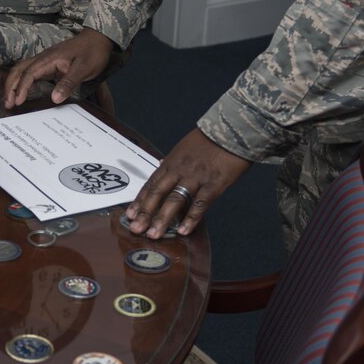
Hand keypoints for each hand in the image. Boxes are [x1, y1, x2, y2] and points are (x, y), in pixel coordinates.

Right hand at [4, 28, 114, 107]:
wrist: (98, 39)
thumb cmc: (92, 52)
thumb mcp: (84, 69)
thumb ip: (68, 83)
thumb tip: (55, 99)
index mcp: (49, 58)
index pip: (29, 73)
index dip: (21, 88)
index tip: (17, 101)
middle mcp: (43, 58)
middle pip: (19, 70)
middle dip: (10, 86)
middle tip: (7, 104)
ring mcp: (45, 60)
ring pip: (22, 69)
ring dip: (13, 83)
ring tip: (10, 100)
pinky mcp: (48, 63)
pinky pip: (30, 71)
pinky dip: (22, 81)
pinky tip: (22, 91)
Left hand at [128, 128, 250, 237]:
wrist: (234, 129)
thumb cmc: (210, 139)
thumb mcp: (185, 147)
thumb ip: (174, 160)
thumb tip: (161, 165)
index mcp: (171, 162)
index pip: (151, 184)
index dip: (140, 200)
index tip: (129, 215)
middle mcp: (179, 170)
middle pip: (158, 193)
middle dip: (145, 212)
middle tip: (136, 229)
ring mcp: (196, 177)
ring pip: (174, 200)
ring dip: (162, 219)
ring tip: (153, 234)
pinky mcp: (214, 183)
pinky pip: (200, 203)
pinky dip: (191, 218)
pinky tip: (183, 231)